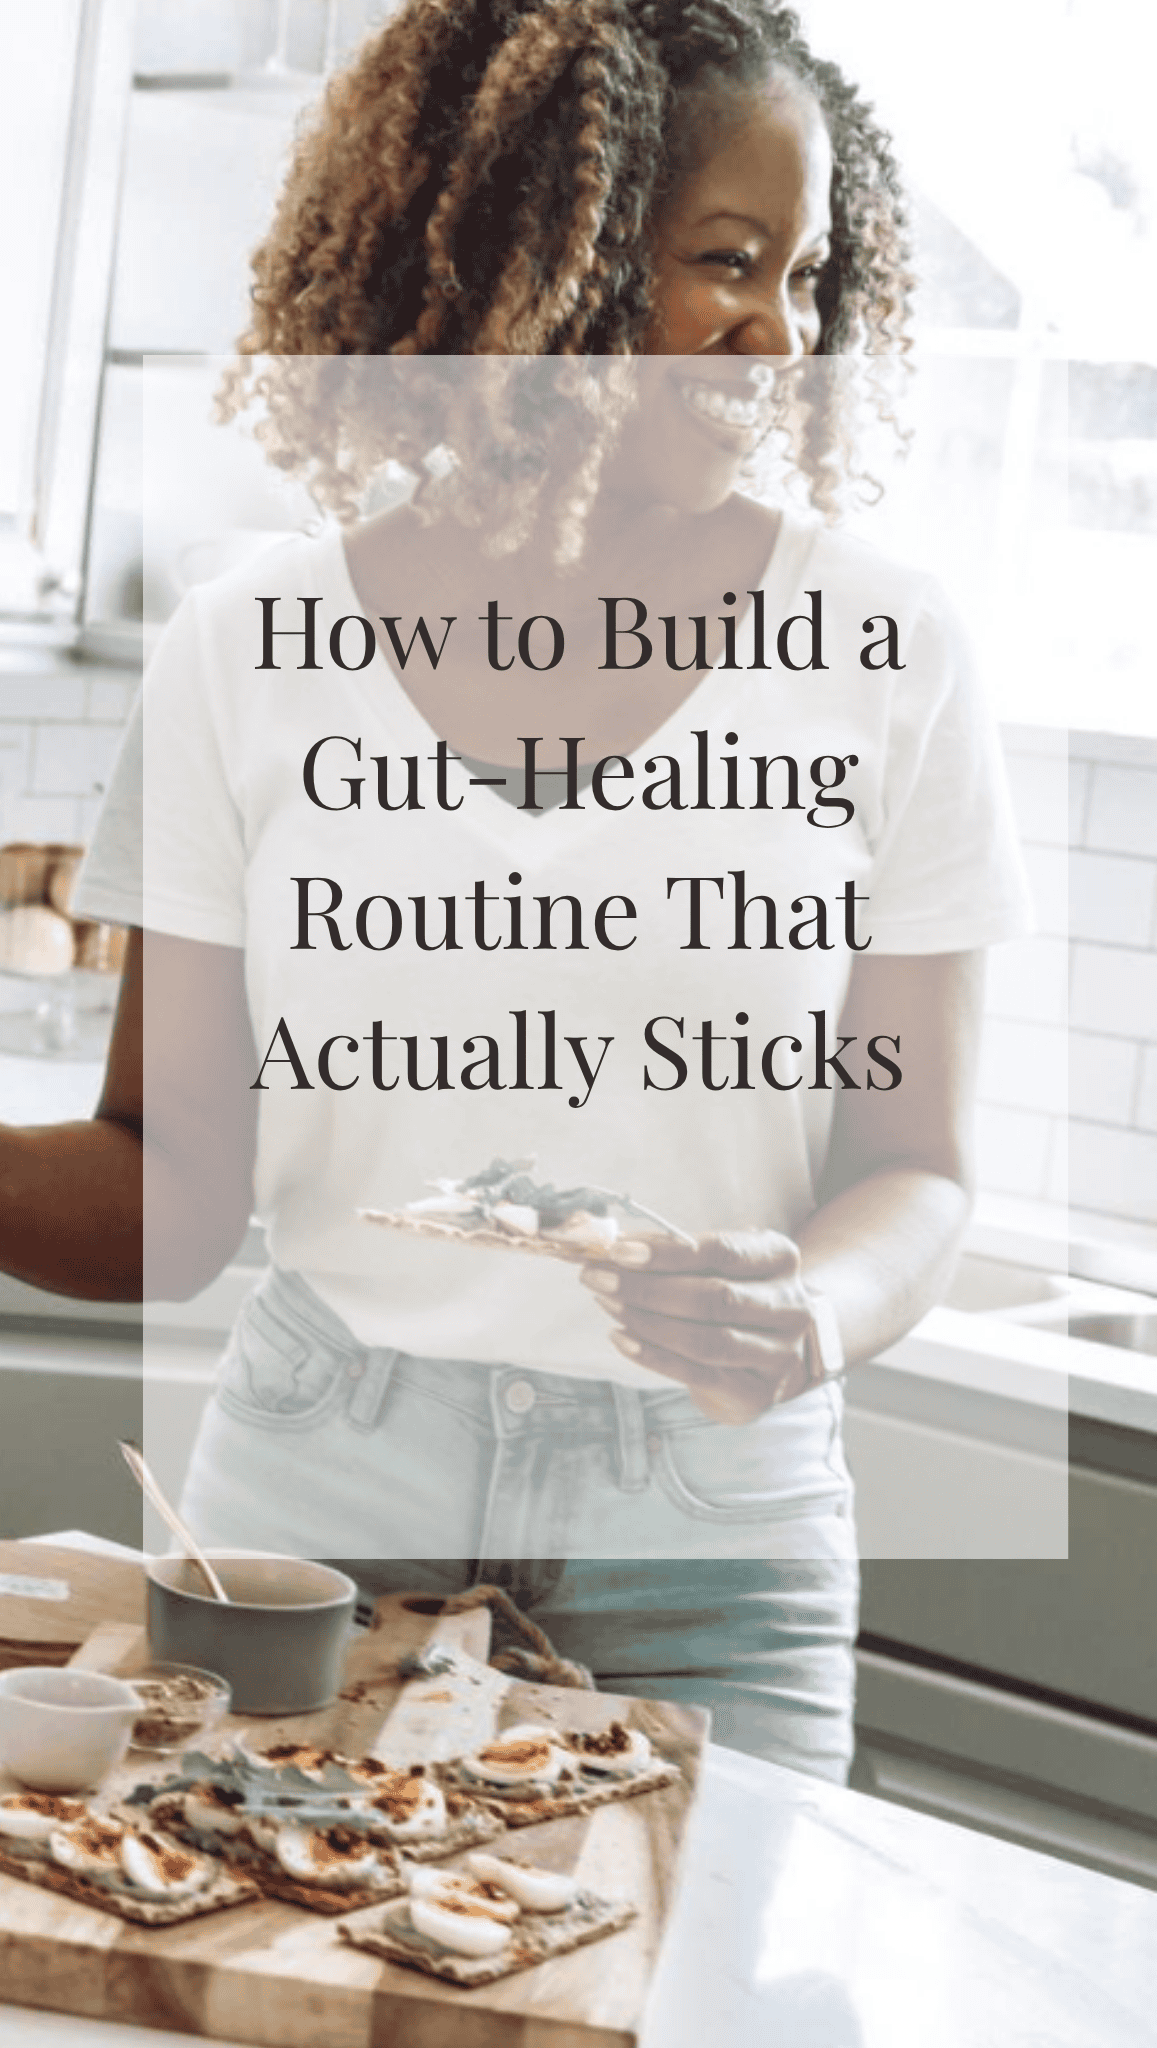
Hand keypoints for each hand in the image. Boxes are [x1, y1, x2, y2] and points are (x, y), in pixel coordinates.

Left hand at [580, 1229, 819, 1424]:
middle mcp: (790, 1305)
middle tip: (598, 1277)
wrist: (764, 1353)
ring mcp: (779, 1353)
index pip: (722, 1251)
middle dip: (647, 1287)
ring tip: (607, 1303)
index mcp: (781, 1258)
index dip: (667, 1251)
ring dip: (646, 1321)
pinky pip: (696, 1374)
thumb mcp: (716, 1264)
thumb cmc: (731, 1295)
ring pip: (705, 1340)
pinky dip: (652, 1355)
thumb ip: (673, 1251)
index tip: (618, 1249)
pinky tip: (620, 1337)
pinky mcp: (757, 1391)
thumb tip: (611, 1244)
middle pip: (714, 1297)